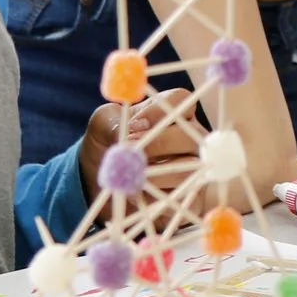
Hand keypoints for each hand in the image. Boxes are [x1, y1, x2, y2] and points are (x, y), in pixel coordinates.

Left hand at [79, 93, 210, 229]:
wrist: (103, 186)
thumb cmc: (107, 147)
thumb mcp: (102, 127)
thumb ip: (114, 122)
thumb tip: (132, 134)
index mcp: (170, 114)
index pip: (180, 100)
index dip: (159, 111)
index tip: (133, 125)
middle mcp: (189, 137)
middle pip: (190, 134)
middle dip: (160, 143)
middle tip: (132, 153)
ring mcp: (194, 167)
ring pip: (189, 167)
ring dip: (156, 174)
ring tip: (130, 178)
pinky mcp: (191, 196)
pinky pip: (183, 195)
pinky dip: (156, 197)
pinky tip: (136, 196)